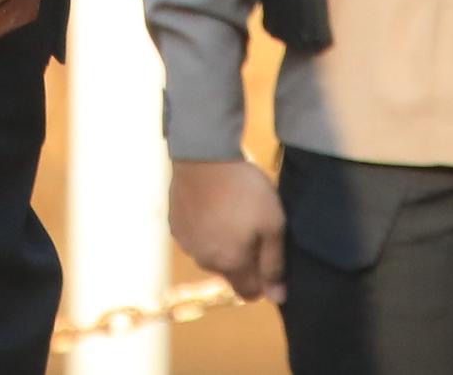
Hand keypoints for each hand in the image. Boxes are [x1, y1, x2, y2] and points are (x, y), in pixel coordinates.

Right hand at [167, 159, 285, 304]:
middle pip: (230, 273)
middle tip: (253, 227)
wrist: (203, 155)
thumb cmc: (244, 190)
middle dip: (242, 260)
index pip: (248, 293)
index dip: (263, 283)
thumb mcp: (272, 224)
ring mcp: (187, 243)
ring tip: (231, 211)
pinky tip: (212, 205)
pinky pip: (194, 236)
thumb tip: (278, 297)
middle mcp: (206, 261)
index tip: (269, 259)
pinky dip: (204, 228)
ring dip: (221, 243)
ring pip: (210, 254)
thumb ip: (275, 264)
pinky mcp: (175, 224)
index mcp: (231, 264)